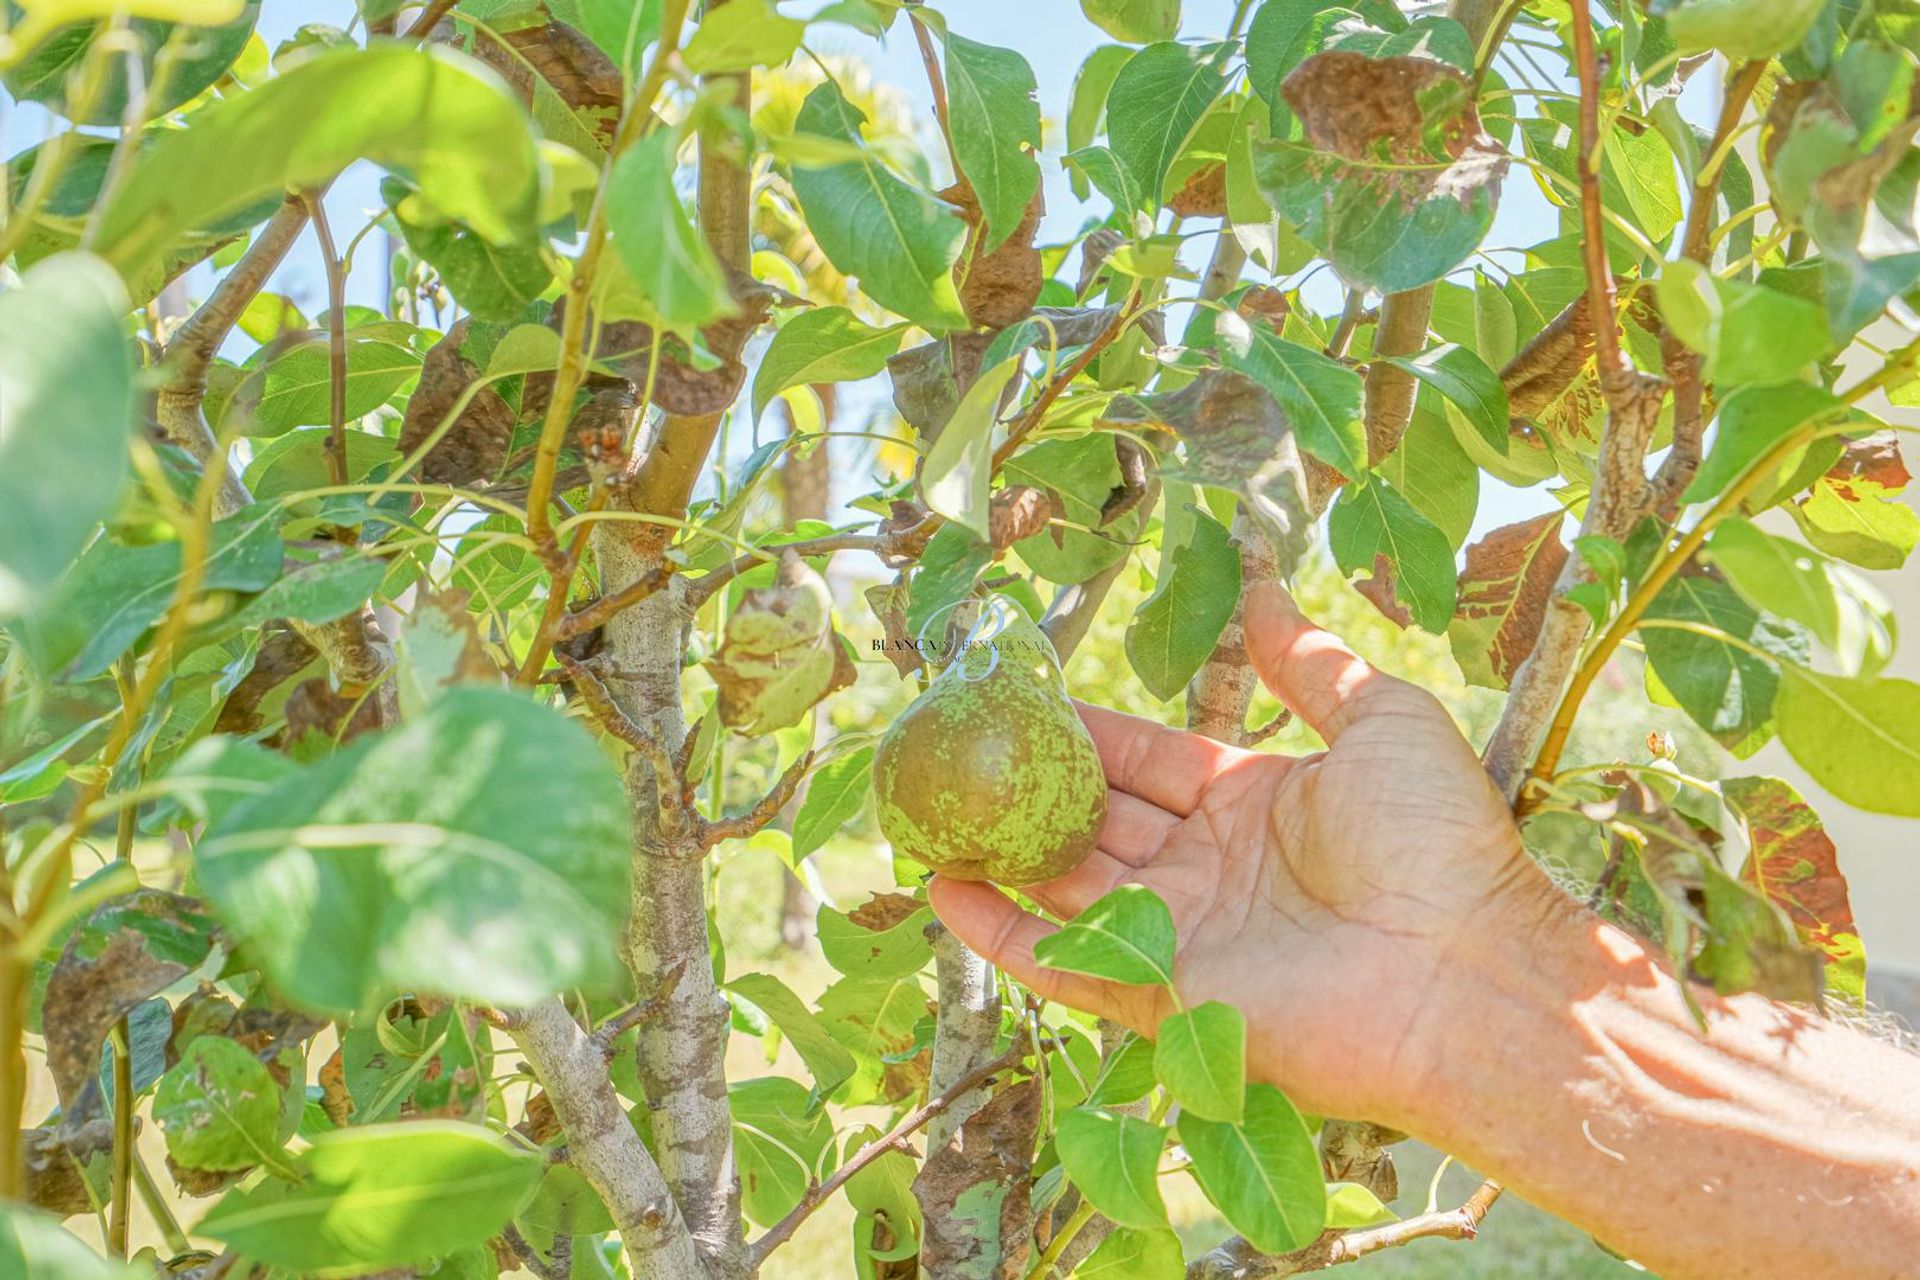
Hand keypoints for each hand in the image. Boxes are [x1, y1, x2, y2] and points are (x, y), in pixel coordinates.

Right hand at [929, 582, 1546, 1125]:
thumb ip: (1310, 660)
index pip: (1148, 758)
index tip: (1022, 698)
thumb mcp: (1383, 720)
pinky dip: (999, 932)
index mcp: (1251, 804)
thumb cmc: (1436, 842)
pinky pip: (1062, 961)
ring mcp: (1179, 934)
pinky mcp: (1161, 995)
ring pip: (1067, 885)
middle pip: (1097, 818)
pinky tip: (944, 889)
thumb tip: (1264, 586)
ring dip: (1002, 851)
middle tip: (958, 746)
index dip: (1089, 730)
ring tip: (930, 808)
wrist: (1464, 972)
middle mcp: (1207, 867)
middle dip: (1031, 786)